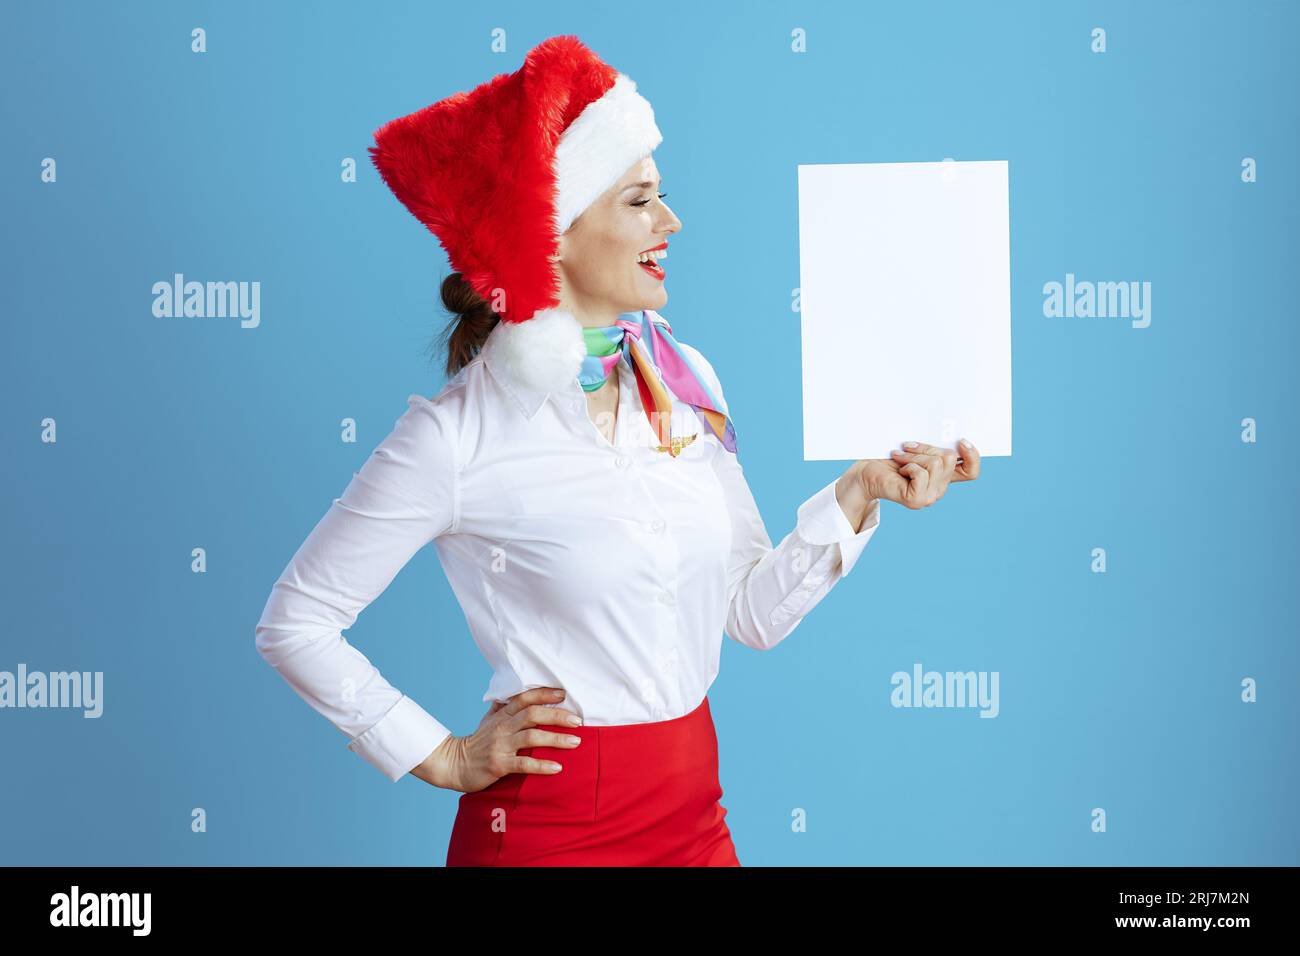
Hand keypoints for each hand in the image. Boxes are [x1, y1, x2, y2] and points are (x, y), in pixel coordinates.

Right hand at [412, 687, 583, 792]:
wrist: (454, 764)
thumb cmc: (478, 742)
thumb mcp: (489, 720)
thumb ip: (503, 707)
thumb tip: (515, 693)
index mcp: (502, 715)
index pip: (524, 698)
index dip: (544, 694)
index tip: (563, 694)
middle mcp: (502, 727)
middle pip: (532, 714)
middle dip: (557, 715)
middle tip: (578, 721)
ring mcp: (500, 746)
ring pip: (532, 737)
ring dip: (556, 739)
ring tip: (575, 742)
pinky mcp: (499, 765)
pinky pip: (524, 764)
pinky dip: (542, 765)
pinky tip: (557, 767)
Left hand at [854, 439, 980, 509]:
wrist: (866, 472)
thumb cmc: (889, 459)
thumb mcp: (918, 451)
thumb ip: (935, 450)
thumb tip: (953, 440)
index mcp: (943, 477)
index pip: (971, 472)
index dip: (972, 456)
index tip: (961, 440)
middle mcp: (939, 489)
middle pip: (949, 458)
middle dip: (927, 448)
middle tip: (907, 447)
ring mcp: (929, 497)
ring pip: (935, 463)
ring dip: (914, 456)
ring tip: (899, 458)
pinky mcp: (916, 499)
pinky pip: (921, 473)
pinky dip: (908, 466)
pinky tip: (899, 470)